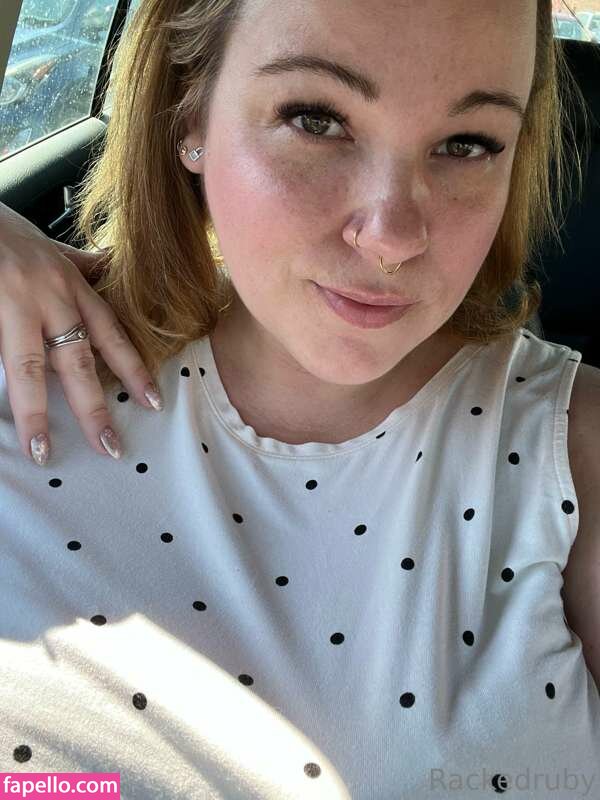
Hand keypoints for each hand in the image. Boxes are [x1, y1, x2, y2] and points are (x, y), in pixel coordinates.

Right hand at [0, 202, 162, 465]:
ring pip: (28, 366)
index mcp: (69, 285)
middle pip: (75, 361)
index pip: (110, 334)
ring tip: (41, 450)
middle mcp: (46, 296)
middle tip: (110, 448)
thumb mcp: (53, 248)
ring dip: (34, 411)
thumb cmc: (5, 233)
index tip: (154, 404)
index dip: (133, 370)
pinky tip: (5, 420)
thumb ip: (82, 266)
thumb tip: (115, 265)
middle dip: (93, 408)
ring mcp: (9, 305)